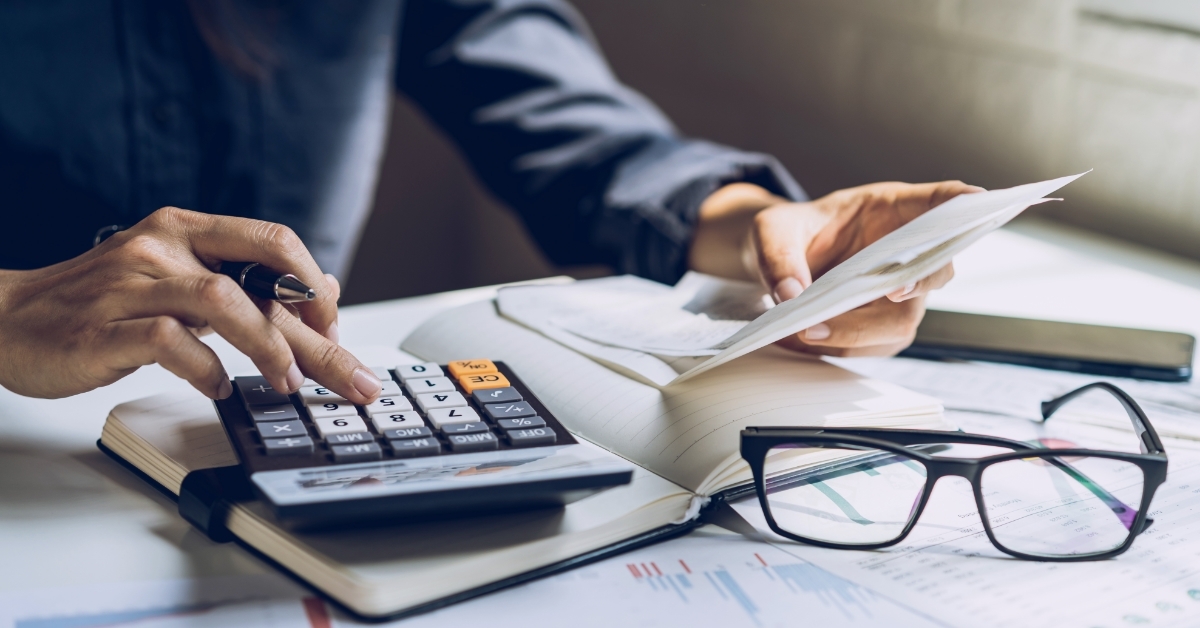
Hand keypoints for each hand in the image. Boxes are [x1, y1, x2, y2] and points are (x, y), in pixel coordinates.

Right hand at [0, 207, 382, 401]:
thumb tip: (322, 288)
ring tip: (286, 384)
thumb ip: (246, 281)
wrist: (5, 318)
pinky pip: (170, 342)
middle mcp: (163, 246)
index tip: (336, 329)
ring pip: (223, 302)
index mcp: (186, 229)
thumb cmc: (100, 303)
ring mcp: (133, 284)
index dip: (315, 287)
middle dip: (318, 336)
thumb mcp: (179, 278)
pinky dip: (204, 369)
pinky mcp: (104, 327)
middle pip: (262, 281)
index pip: (273, 241)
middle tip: (353, 379)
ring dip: (267, 348)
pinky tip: (216, 388)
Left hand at [689, 181, 983, 355]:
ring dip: (859, 330)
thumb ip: (778, 255)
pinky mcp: (882, 325)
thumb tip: (792, 294)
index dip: (963, 202)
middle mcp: (906, 251)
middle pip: (934, 270)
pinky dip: (840, 346)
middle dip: (914, 283)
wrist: (777, 264)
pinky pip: (875, 344)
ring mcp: (899, 291)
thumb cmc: (786, 234)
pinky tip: (804, 338)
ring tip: (807, 330)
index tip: (978, 200)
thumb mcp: (771, 230)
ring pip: (902, 319)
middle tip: (888, 292)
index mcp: (892, 209)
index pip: (940, 201)